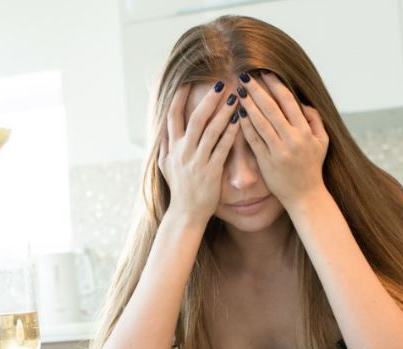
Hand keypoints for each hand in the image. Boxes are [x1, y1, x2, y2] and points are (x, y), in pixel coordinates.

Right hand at [158, 83, 240, 226]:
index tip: (189, 81)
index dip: (180, 97)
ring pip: (210, 131)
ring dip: (223, 112)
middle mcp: (182, 152)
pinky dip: (231, 133)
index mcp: (171, 147)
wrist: (186, 213)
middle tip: (220, 83)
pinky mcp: (211, 172)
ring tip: (235, 97)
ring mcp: (196, 162)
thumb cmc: (179, 189)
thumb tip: (163, 126)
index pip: (173, 115)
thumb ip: (165, 144)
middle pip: (195, 119)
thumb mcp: (165, 165)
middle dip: (208, 99)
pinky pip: (222, 148)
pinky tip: (239, 120)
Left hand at [236, 72, 329, 212]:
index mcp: (305, 131)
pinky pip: (254, 140)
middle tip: (245, 75)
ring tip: (239, 90)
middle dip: (257, 90)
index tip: (264, 72)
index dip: (275, 85)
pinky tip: (237, 114)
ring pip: (261, 122)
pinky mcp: (266, 162)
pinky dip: (245, 126)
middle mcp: (292, 139)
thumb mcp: (322, 142)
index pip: (288, 101)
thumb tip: (302, 103)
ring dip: (248, 104)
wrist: (305, 196)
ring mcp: (279, 151)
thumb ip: (315, 120)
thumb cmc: (312, 167)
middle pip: (271, 108)